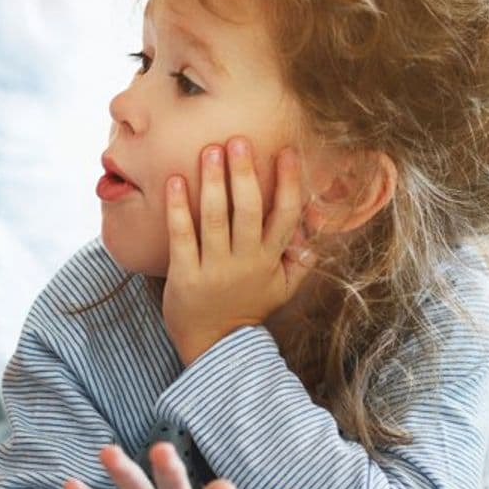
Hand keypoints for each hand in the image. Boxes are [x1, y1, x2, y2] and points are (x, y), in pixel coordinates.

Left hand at [162, 138, 307, 364]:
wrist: (215, 347)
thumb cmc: (247, 309)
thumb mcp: (282, 289)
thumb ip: (300, 261)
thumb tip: (313, 229)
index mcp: (271, 260)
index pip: (286, 215)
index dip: (288, 182)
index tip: (287, 151)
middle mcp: (246, 261)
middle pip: (250, 211)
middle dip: (246, 174)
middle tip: (239, 140)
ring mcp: (215, 269)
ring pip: (216, 219)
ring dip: (213, 182)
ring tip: (210, 150)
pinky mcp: (185, 276)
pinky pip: (182, 236)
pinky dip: (178, 208)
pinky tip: (175, 181)